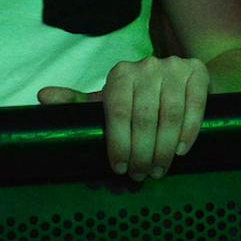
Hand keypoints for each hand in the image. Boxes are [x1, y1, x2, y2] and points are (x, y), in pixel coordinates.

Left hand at [37, 55, 209, 179]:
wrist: (182, 79)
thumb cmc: (140, 97)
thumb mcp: (110, 100)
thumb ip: (77, 102)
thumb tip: (42, 97)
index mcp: (121, 73)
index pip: (117, 111)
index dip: (118, 143)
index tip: (119, 168)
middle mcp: (147, 65)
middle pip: (143, 117)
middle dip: (142, 152)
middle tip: (141, 175)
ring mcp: (174, 67)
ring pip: (169, 114)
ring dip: (164, 148)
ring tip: (160, 169)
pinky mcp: (198, 72)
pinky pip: (194, 105)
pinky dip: (188, 131)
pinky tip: (181, 150)